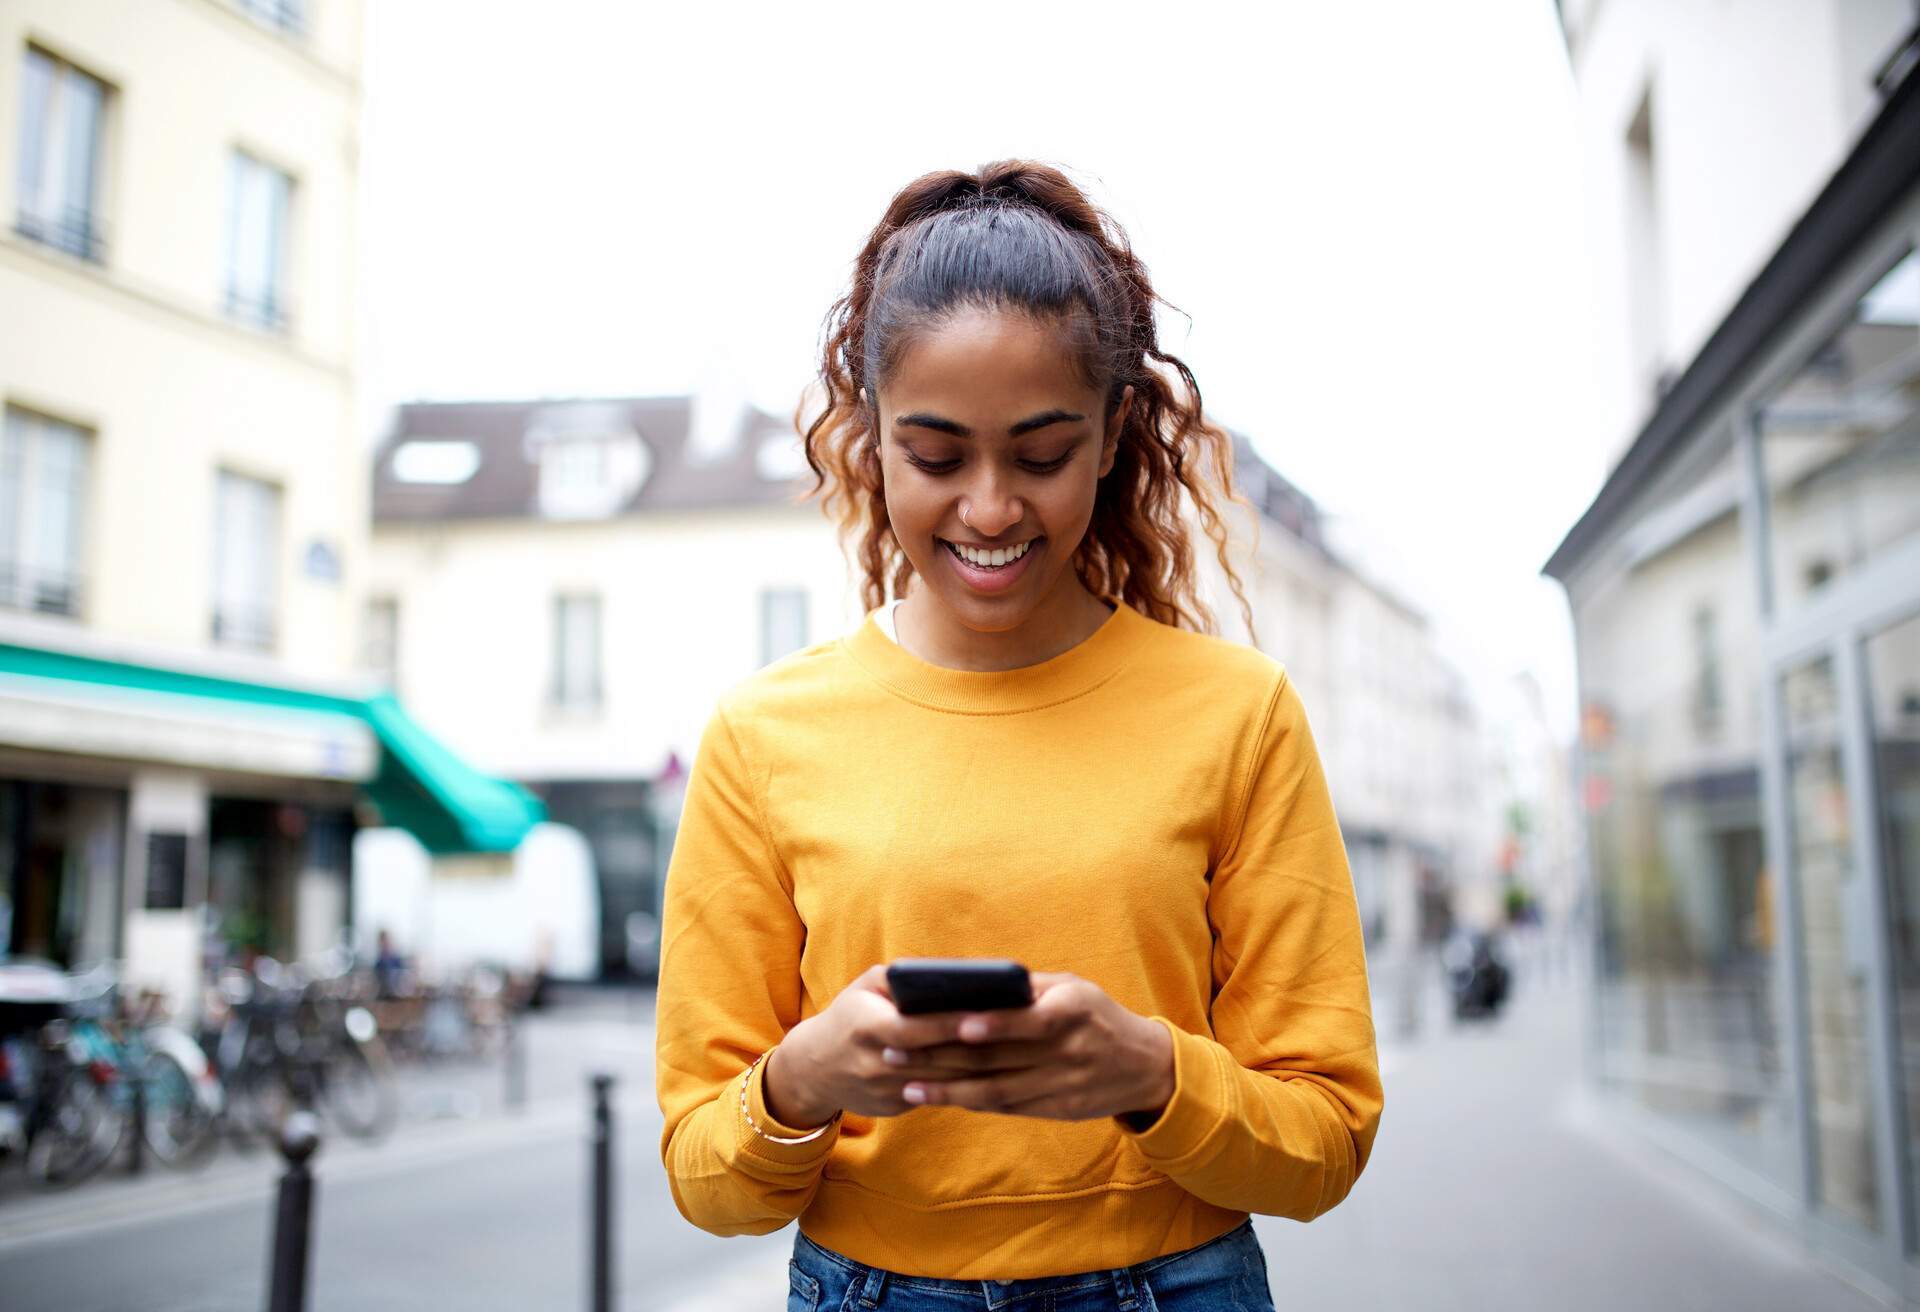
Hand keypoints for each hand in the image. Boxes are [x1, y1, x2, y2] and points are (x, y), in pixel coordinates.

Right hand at [765, 963, 1018, 1124]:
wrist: (813, 1069)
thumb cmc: (851, 1014)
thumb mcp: (866, 987)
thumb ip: (903, 978)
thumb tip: (952, 976)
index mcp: (867, 1026)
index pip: (918, 1028)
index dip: (954, 1023)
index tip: (990, 1013)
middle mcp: (875, 1063)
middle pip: (938, 1059)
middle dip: (979, 1048)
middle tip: (1020, 1035)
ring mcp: (886, 1091)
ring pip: (943, 1082)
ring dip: (982, 1070)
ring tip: (1019, 1053)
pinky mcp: (896, 1108)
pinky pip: (938, 1095)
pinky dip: (967, 1084)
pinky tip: (999, 1073)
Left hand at [878, 972, 1174, 1122]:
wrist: (1146, 1067)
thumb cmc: (1097, 1016)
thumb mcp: (1074, 989)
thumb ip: (1029, 988)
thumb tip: (971, 984)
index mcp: (1074, 1010)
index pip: (1027, 1019)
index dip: (991, 1025)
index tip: (952, 1025)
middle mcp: (1069, 1050)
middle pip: (998, 1057)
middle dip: (942, 1054)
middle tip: (896, 1048)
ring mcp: (1062, 1085)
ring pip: (996, 1091)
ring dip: (948, 1089)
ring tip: (906, 1085)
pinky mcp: (1057, 1110)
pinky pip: (1007, 1108)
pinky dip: (971, 1103)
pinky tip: (940, 1097)